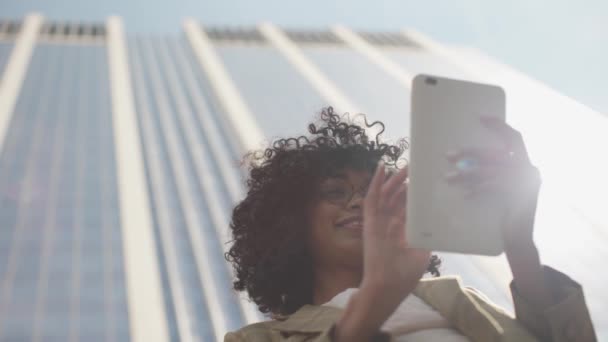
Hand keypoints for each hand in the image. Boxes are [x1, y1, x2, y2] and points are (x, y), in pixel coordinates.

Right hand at [334, 163, 429, 341]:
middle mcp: (390, 223)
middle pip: (398, 196)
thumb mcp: (423, 253)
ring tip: (405, 165)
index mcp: (402, 230)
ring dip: (394, 178)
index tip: (426, 181)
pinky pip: (372, 198)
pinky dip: (375, 182)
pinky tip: (381, 167)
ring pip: (387, 193)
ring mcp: (379, 221)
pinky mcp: (370, 221)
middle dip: (407, 181)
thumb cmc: (403, 275)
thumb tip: (444, 219)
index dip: (416, 193)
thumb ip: (429, 235)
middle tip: (417, 167)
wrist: (385, 288)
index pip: (409, 206)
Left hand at [444, 116, 541, 249]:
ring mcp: (527, 184)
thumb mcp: (501, 189)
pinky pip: (493, 187)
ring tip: (448, 176)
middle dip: (471, 152)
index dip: (499, 126)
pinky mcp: (519, 198)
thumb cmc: (504, 214)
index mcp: (527, 165)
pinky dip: (477, 189)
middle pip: (496, 153)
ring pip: (491, 171)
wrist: (518, 241)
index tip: (481, 117)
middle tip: (448, 154)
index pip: (515, 138)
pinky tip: (465, 194)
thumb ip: (493, 173)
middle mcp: (530, 171)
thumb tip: (464, 160)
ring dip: (466, 173)